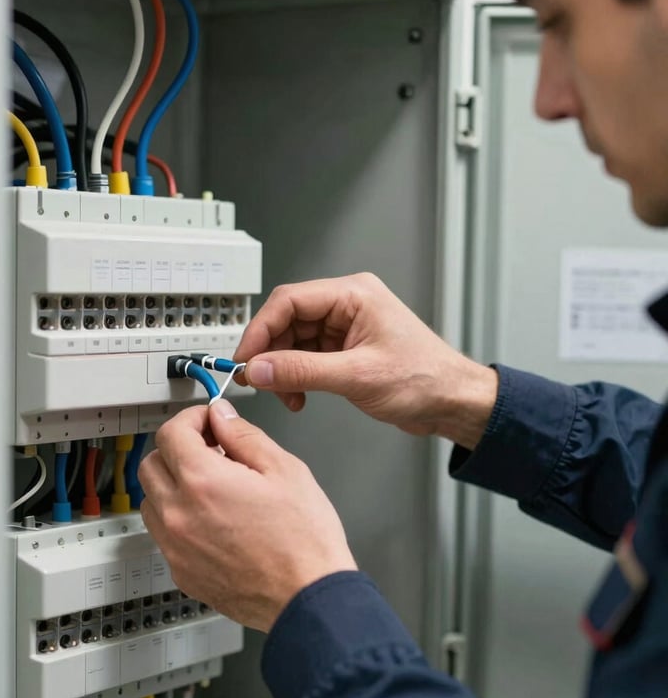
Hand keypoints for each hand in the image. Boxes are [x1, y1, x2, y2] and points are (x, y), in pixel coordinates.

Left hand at [137, 400, 356, 631]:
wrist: (307, 598)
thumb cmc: (304, 541)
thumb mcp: (285, 469)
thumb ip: (244, 435)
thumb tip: (222, 417)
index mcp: (203, 481)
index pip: (172, 432)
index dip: (192, 419)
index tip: (208, 421)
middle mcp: (179, 514)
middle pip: (152, 463)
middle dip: (177, 449)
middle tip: (210, 450)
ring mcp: (176, 547)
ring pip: (151, 500)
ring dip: (173, 484)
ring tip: (212, 487)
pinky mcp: (181, 572)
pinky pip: (164, 534)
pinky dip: (179, 518)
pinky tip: (213, 520)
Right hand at [235, 273, 497, 449]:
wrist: (453, 402)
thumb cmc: (425, 380)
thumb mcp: (356, 376)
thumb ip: (302, 371)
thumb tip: (259, 369)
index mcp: (353, 295)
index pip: (289, 301)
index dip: (260, 330)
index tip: (244, 359)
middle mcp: (348, 305)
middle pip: (288, 320)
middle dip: (270, 353)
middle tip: (258, 381)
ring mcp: (347, 327)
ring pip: (294, 340)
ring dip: (283, 369)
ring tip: (286, 395)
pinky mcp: (346, 348)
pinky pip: (307, 356)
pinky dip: (297, 377)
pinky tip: (299, 395)